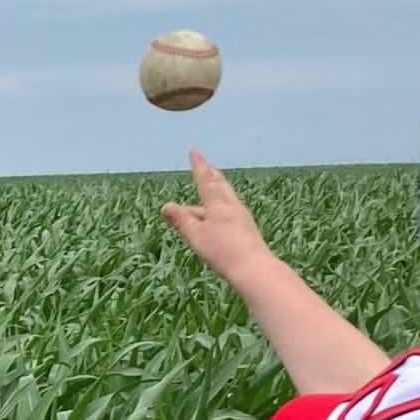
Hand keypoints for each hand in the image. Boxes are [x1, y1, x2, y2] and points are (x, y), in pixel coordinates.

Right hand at [160, 149, 273, 285]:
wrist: (253, 268)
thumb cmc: (222, 251)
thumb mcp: (196, 236)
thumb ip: (182, 220)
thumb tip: (165, 206)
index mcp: (218, 204)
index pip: (205, 180)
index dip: (198, 165)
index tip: (194, 150)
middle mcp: (232, 206)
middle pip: (221, 186)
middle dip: (212, 175)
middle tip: (207, 165)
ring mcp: (242, 218)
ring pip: (226, 199)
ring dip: (217, 191)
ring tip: (211, 188)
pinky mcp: (247, 230)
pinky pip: (230, 212)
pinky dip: (221, 208)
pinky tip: (219, 216)